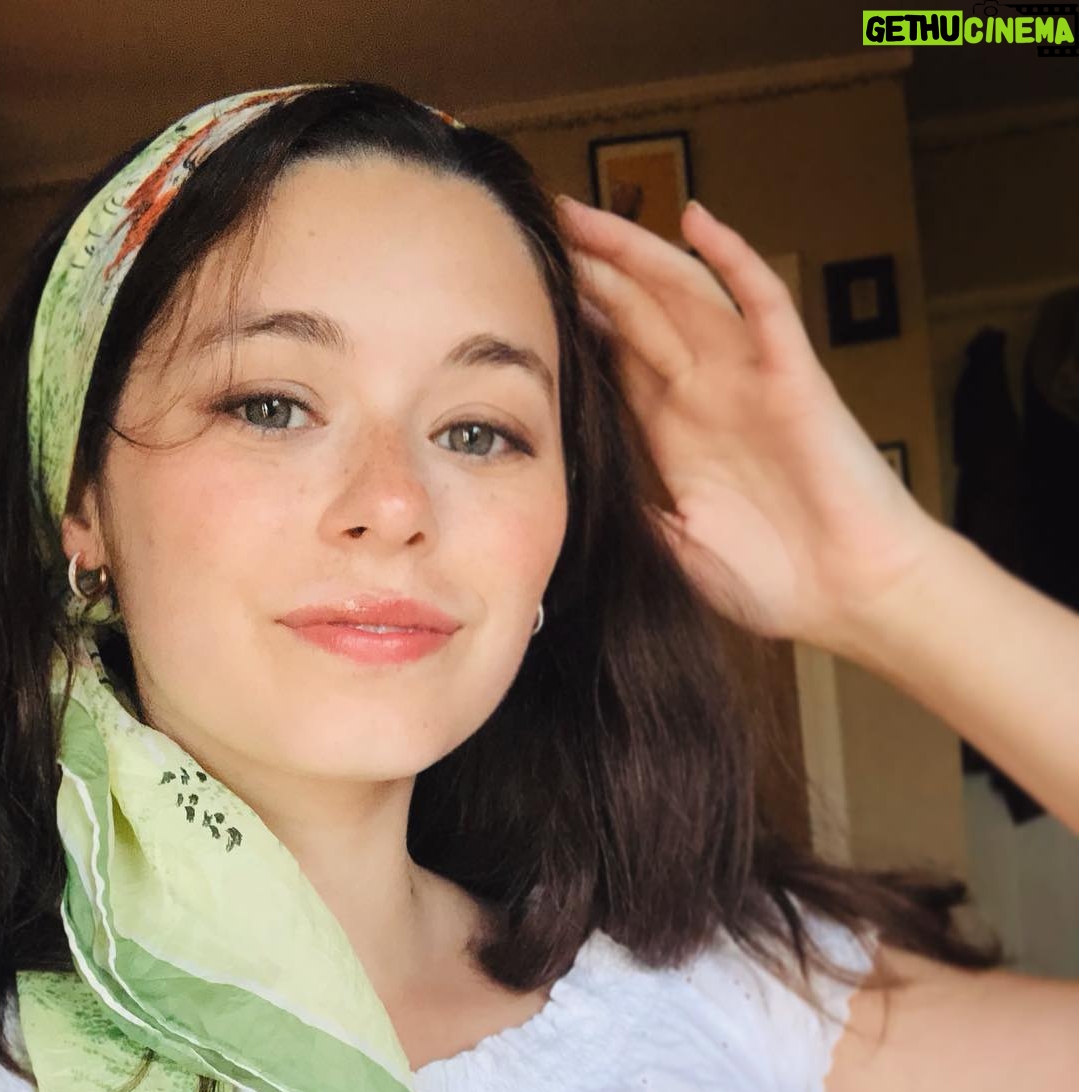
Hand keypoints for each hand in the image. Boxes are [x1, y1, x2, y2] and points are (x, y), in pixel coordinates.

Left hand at [555, 193, 947, 654]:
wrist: (851, 596)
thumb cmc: (776, 581)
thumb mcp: (675, 549)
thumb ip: (632, 510)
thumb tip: (571, 487)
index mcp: (674, 434)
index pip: (614, 358)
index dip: (573, 322)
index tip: (521, 292)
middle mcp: (707, 393)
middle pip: (637, 313)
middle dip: (589, 271)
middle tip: (538, 229)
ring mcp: (748, 378)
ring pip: (683, 293)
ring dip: (635, 252)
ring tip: (584, 214)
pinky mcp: (792, 374)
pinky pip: (761, 301)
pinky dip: (732, 257)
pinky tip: (696, 219)